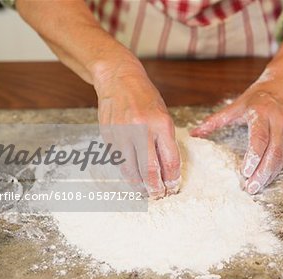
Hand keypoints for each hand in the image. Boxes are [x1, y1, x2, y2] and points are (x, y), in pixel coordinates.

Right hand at [94, 56, 180, 198]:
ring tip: (145, 192)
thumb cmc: (145, 98)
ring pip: (131, 170)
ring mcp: (122, 133)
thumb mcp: (163, 115)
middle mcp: (142, 130)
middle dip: (156, 188)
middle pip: (149, 169)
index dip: (172, 178)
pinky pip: (119, 161)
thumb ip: (165, 141)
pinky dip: (127, 173)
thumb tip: (167, 169)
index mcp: (161, 124)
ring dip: (139, 185)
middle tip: (159, 196)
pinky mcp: (109, 136)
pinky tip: (133, 178)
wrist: (119, 80)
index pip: (169, 160)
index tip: (173, 187)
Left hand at [190, 70, 282, 193]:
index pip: (259, 139)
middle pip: (273, 153)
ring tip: (257, 188)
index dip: (253, 157)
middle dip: (262, 172)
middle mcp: (277, 124)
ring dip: (269, 175)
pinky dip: (275, 170)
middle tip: (251, 188)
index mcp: (262, 114)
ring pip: (280, 158)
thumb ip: (215, 120)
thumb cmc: (259, 95)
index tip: (245, 172)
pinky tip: (266, 180)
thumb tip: (194, 133)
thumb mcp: (236, 105)